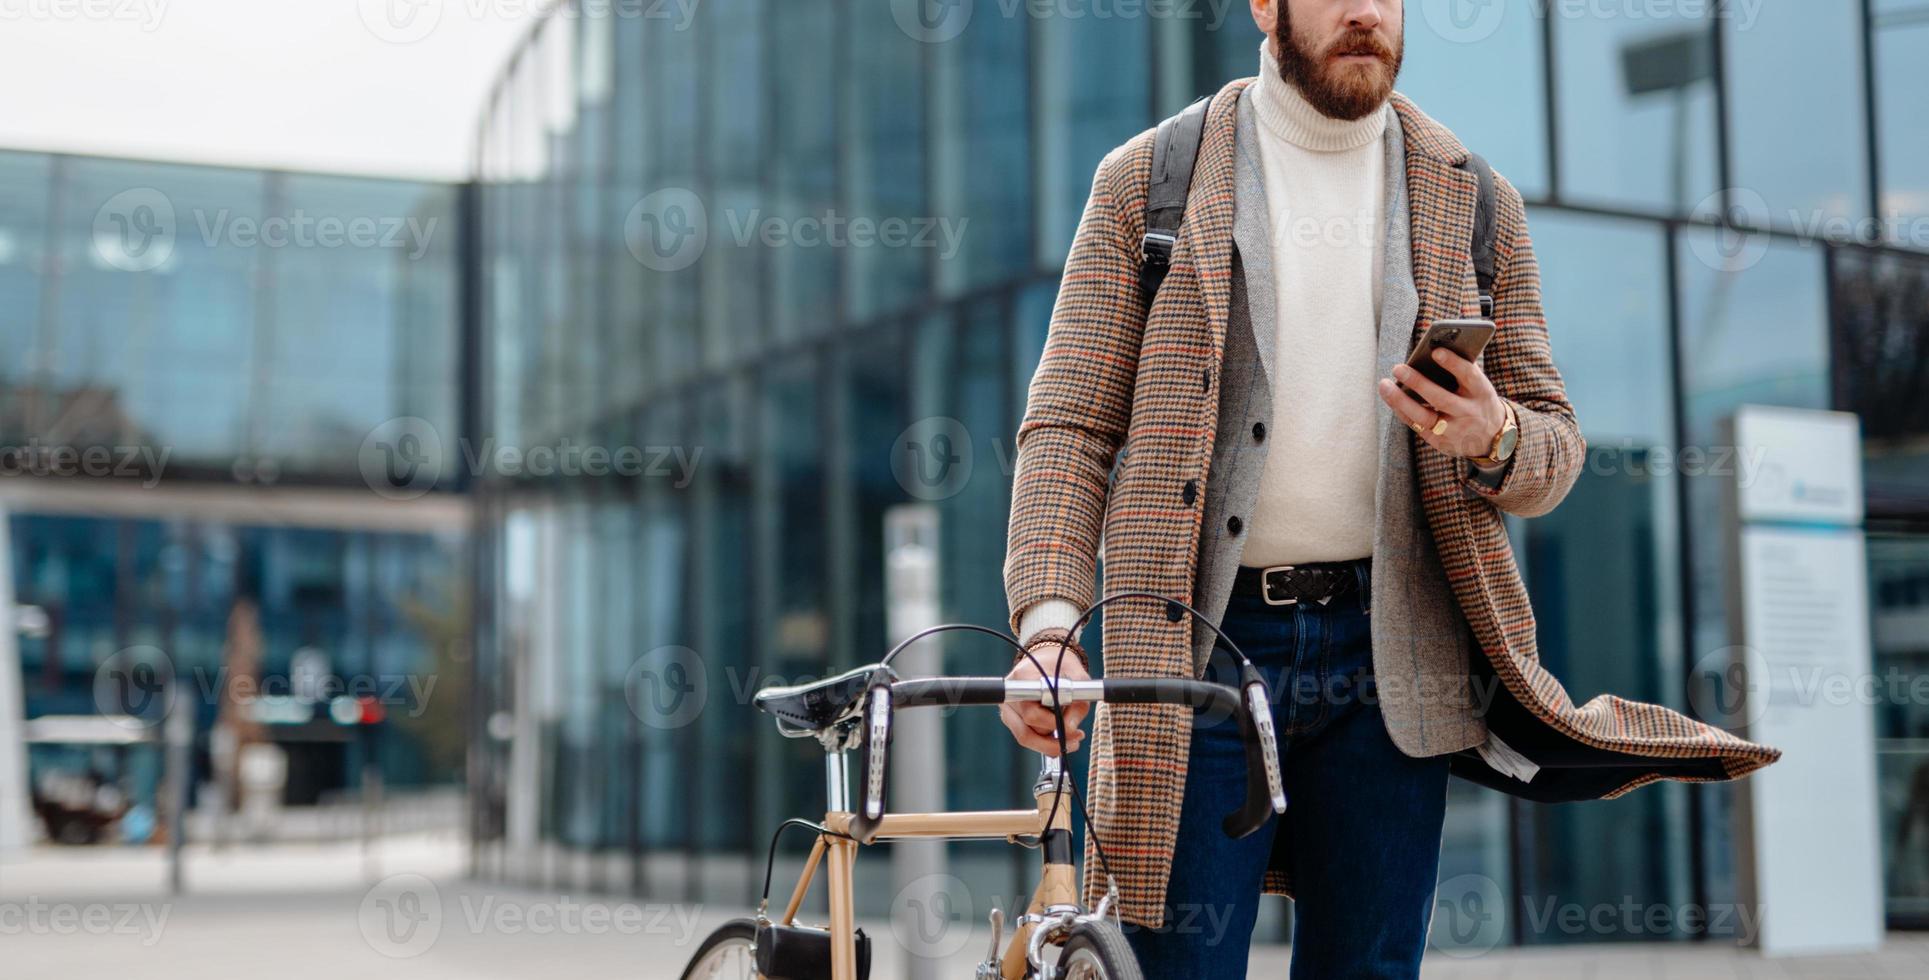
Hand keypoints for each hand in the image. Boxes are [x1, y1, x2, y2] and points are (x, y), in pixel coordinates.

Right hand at [1000, 644, 1089, 756]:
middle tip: (1076, 740)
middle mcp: (1009, 695)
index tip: (1077, 730)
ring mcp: (1008, 708)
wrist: (1046, 658)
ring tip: (1073, 738)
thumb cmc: (1061, 665)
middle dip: (1052, 741)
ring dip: (1049, 743)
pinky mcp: (1011, 717)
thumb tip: (1071, 730)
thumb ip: (1078, 704)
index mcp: (1023, 679)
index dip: (1055, 725)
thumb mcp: (1078, 678)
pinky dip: (1044, 740)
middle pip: (1026, 731)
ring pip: (1026, 737)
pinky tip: (1061, 736)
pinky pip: (1026, 735)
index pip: (1033, 713)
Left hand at [1378, 347, 1508, 459]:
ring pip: (1423, 417)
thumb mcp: (1478, 387)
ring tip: (1384, 385)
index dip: (1453, 364)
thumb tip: (1428, 355)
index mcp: (1481, 393)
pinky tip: (1391, 397)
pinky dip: (1402, 410)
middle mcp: (1469, 413)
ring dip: (1400, 401)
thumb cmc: (1477, 401)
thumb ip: (1459, 373)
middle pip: (1441, 398)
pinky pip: (1416, 425)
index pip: (1469, 376)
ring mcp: (1454, 431)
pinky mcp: (1440, 442)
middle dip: (1418, 383)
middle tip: (1398, 368)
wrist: (1492, 437)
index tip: (1435, 351)